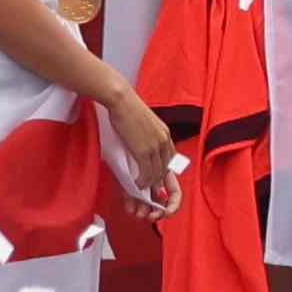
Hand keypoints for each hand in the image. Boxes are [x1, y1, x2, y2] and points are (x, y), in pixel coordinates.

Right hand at [99, 83, 186, 209]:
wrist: (121, 99)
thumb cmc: (126, 108)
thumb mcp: (143, 122)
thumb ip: (147, 135)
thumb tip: (141, 146)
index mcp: (165, 133)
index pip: (170, 158)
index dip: (165, 171)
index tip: (160, 180)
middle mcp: (164, 140)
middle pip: (165, 168)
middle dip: (158, 182)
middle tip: (151, 191)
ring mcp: (155, 146)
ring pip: (156, 173)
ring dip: (149, 184)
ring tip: (141, 189)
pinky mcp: (144, 151)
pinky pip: (146, 173)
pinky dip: (142, 182)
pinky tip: (136, 185)